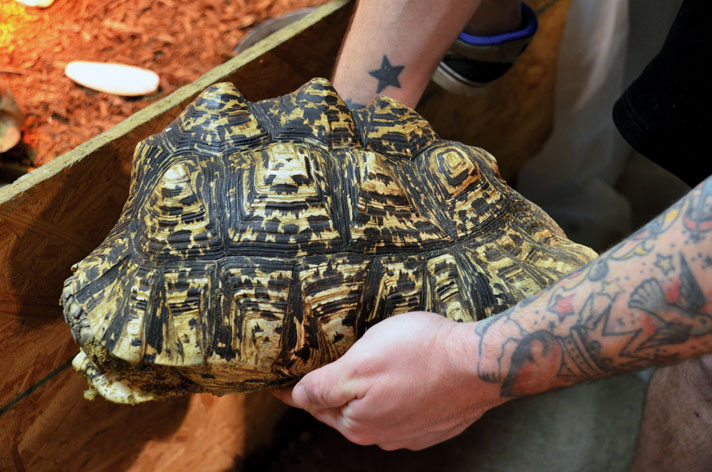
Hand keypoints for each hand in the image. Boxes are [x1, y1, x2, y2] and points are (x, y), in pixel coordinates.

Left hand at [272, 311, 506, 449]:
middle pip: (346, 410)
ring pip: (376, 410)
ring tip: (365, 368)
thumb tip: (295, 398)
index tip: (278, 383)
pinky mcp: (435, 423)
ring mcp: (412, 432)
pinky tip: (402, 377)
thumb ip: (323, 386)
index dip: (295, 389)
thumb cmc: (420, 355)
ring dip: (367, 393)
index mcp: (358, 422)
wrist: (482, 364)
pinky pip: (403, 409)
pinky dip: (395, 395)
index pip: (315, 405)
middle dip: (331, 392)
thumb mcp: (360, 362)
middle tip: (318, 368)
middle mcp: (383, 434)